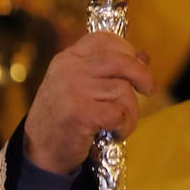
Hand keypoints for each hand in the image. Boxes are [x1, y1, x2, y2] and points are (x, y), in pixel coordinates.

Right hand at [23, 32, 154, 175]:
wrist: (39, 150)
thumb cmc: (64, 116)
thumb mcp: (78, 84)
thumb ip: (106, 69)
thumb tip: (143, 56)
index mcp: (68, 58)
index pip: (104, 39)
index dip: (126, 50)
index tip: (136, 65)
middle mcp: (70, 69)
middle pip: (121, 61)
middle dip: (142, 75)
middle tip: (150, 89)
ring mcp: (74, 90)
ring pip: (123, 90)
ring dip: (131, 111)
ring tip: (122, 123)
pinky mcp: (81, 114)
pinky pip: (120, 113)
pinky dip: (125, 126)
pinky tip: (116, 133)